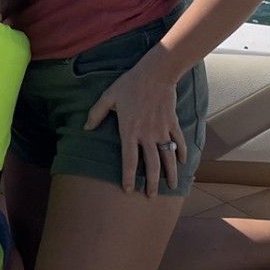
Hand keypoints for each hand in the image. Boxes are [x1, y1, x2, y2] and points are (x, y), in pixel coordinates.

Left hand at [84, 56, 184, 197]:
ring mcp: (162, 130)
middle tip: (151, 196)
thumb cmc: (129, 84)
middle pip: (151, 165)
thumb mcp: (108, 96)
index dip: (128, 177)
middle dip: (152, 183)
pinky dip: (182, 153)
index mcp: (130, 131)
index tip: (128, 190)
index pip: (129, 160)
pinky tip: (183, 163)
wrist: (155, 73)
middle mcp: (147, 135)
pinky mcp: (172, 123)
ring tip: (172, 186)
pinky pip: (179, 142)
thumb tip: (86, 127)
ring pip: (168, 157)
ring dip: (171, 173)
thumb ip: (96, 113)